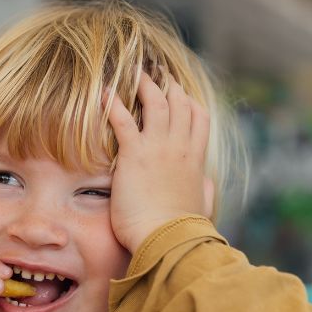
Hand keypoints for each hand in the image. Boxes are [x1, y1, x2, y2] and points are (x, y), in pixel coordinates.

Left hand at [105, 70, 213, 252]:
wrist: (167, 239)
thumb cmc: (181, 231)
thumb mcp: (201, 207)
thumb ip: (204, 191)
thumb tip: (206, 184)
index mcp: (195, 160)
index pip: (198, 119)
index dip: (189, 102)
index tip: (181, 94)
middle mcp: (179, 148)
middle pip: (179, 104)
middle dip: (169, 85)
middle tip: (157, 74)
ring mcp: (157, 148)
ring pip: (156, 103)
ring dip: (146, 85)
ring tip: (136, 73)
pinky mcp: (134, 155)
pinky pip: (123, 120)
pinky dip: (113, 103)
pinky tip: (104, 92)